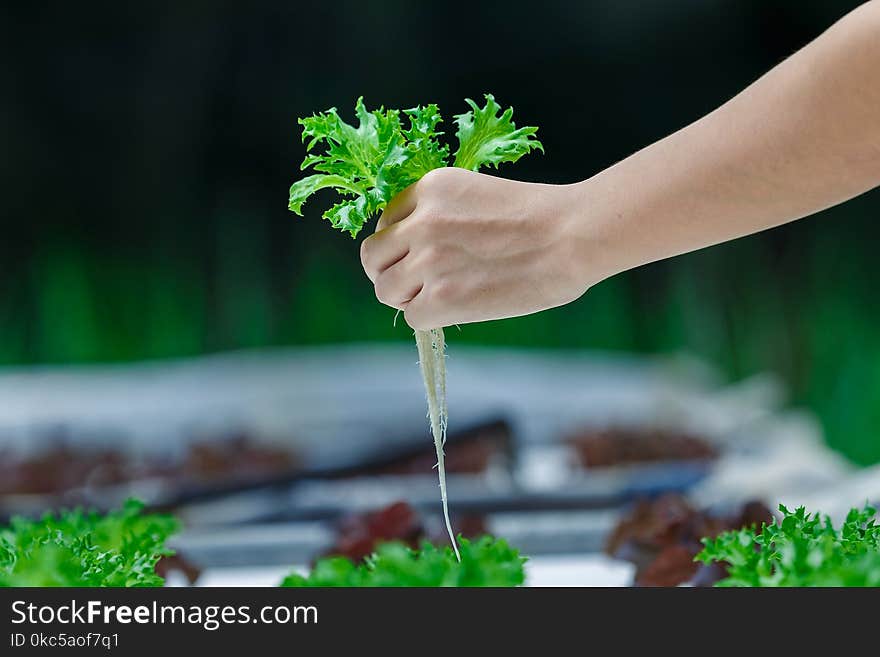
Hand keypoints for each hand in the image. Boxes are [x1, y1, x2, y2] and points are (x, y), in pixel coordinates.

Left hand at [359, 167, 591, 328]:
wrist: (572, 236)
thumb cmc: (541, 217)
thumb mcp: (478, 195)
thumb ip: (442, 215)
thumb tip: (419, 247)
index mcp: (430, 189)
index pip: (386, 222)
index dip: (399, 244)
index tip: (417, 256)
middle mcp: (421, 222)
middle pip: (374, 256)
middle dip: (390, 271)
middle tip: (415, 283)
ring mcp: (428, 260)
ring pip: (385, 290)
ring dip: (406, 298)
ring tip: (436, 299)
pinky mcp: (442, 298)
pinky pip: (412, 317)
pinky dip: (429, 318)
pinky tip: (455, 310)